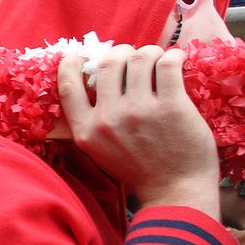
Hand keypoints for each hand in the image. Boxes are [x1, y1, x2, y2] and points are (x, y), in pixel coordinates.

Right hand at [57, 46, 218, 215]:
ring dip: (150, 53)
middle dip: (122, 52)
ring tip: (158, 61)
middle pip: (108, 62)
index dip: (74, 62)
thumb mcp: (100, 151)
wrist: (176, 192)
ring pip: (140, 57)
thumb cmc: (140, 170)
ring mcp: (140, 111)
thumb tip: (93, 80)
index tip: (85, 55)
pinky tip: (176, 61)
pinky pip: (168, 63)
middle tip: (134, 59)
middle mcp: (109, 119)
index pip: (68, 84)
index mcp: (86, 131)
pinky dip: (173, 56)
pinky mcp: (171, 106)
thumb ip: (92, 121)